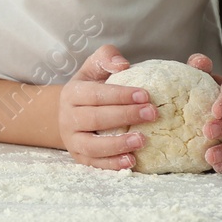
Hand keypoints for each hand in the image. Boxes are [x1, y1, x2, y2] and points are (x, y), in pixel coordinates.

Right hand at [58, 44, 158, 169]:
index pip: (95, 94)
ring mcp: (72, 140)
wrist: (73, 113)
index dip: (120, 95)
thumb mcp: (94, 69)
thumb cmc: (92, 89)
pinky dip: (112, 165)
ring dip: (118, 144)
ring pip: (92, 145)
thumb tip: (123, 65)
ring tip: (143, 140)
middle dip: (125, 116)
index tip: (146, 95)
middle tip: (152, 114)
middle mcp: (68, 117)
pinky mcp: (80, 157)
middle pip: (95, 118)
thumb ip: (107, 57)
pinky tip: (132, 162)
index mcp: (72, 93)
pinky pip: (95, 164)